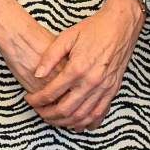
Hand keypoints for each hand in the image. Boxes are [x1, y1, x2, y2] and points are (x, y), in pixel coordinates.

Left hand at [26, 0, 144, 131]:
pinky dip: (89, 123)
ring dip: (66, 122)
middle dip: (48, 115)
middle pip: (65, 110)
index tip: (29, 99)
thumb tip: (37, 74)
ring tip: (55, 119)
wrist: (120, 25)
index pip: (51, 93)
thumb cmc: (93, 28)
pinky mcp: (113, 89)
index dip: (37, 100)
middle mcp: (90, 82)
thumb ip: (50, 56)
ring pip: (82, 116)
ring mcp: (103, 88)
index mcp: (77, 68)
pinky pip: (100, 113)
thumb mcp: (67, 36)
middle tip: (39, 112)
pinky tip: (79, 124)